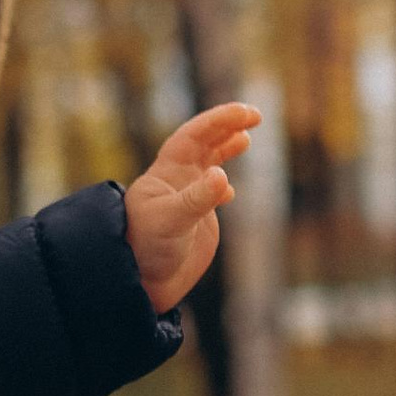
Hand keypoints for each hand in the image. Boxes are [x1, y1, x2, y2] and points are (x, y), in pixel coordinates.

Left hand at [123, 103, 260, 305]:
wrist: (140, 281)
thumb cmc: (146, 247)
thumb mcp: (171, 220)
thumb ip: (197, 198)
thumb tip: (222, 175)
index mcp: (167, 172)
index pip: (194, 135)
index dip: (219, 120)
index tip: (245, 114)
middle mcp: (176, 181)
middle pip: (203, 144)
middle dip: (226, 127)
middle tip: (254, 116)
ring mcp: (186, 200)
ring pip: (207, 165)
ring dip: (224, 149)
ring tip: (244, 138)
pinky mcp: (194, 221)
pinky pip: (209, 196)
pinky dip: (220, 188)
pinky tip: (229, 191)